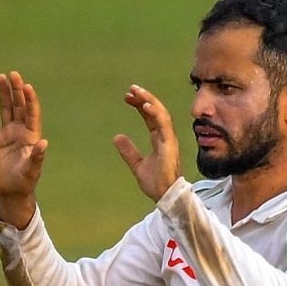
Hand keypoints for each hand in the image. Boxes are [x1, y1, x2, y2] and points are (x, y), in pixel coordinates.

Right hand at [0, 71, 47, 229]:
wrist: (9, 192)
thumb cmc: (24, 182)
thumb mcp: (32, 170)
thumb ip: (37, 157)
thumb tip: (44, 143)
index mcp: (31, 136)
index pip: (31, 113)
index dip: (30, 100)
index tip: (27, 86)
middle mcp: (19, 131)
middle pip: (19, 106)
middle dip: (16, 90)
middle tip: (13, 74)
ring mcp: (6, 134)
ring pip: (5, 109)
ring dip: (3, 93)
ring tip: (0, 77)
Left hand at [113, 85, 180, 202]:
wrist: (164, 196)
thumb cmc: (156, 183)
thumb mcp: (137, 165)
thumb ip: (129, 151)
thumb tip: (117, 137)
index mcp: (159, 139)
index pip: (150, 117)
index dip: (140, 105)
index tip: (128, 97)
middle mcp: (165, 136)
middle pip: (156, 111)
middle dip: (144, 98)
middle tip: (131, 89)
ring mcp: (168, 140)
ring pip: (161, 114)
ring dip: (149, 101)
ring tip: (136, 91)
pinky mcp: (169, 145)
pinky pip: (164, 125)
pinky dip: (155, 114)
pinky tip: (145, 105)